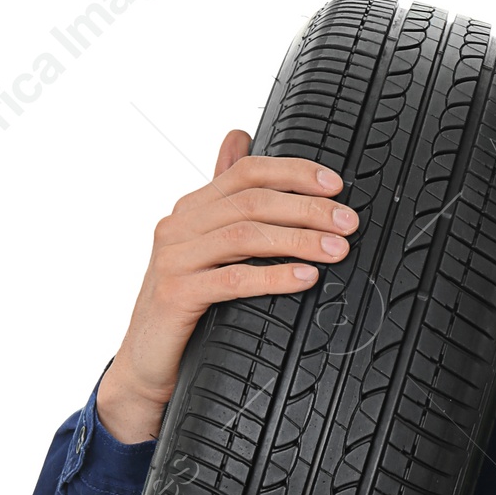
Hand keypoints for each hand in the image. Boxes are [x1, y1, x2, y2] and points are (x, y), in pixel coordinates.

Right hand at [95, 129, 357, 443]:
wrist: (148, 360)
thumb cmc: (186, 303)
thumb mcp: (207, 245)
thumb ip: (225, 195)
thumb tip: (238, 134)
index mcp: (192, 209)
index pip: (246, 172)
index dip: (293, 173)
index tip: (336, 185)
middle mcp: (178, 226)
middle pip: (251, 201)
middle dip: (307, 208)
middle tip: (348, 221)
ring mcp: (173, 259)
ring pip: (245, 236)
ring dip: (298, 240)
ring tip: (336, 249)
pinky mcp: (174, 294)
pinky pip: (233, 280)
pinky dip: (274, 277)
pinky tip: (305, 278)